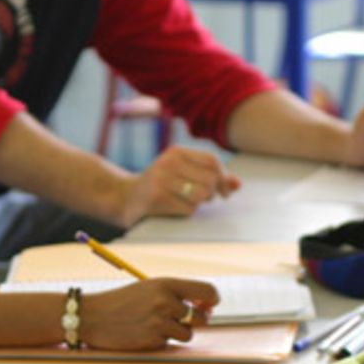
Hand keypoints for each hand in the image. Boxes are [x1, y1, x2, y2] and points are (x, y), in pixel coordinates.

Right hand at [80, 278, 219, 349]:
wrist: (91, 316)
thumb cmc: (120, 301)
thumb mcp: (147, 289)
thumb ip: (175, 295)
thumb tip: (208, 309)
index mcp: (165, 284)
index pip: (207, 291)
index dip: (212, 300)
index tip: (207, 305)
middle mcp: (165, 302)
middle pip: (201, 317)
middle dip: (193, 320)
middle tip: (175, 318)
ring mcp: (160, 322)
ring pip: (188, 333)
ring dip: (175, 332)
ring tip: (153, 325)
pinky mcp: (153, 339)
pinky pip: (169, 343)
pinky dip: (159, 340)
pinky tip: (142, 332)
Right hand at [121, 146, 240, 223]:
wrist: (126, 197)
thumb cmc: (160, 185)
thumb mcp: (183, 173)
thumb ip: (210, 176)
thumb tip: (238, 184)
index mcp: (176, 152)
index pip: (212, 161)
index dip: (224, 177)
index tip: (224, 191)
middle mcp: (168, 162)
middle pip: (210, 179)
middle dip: (212, 193)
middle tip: (205, 199)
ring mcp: (161, 180)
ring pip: (201, 194)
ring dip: (200, 203)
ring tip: (189, 202)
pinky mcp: (156, 198)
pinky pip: (188, 208)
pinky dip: (187, 211)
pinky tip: (175, 208)